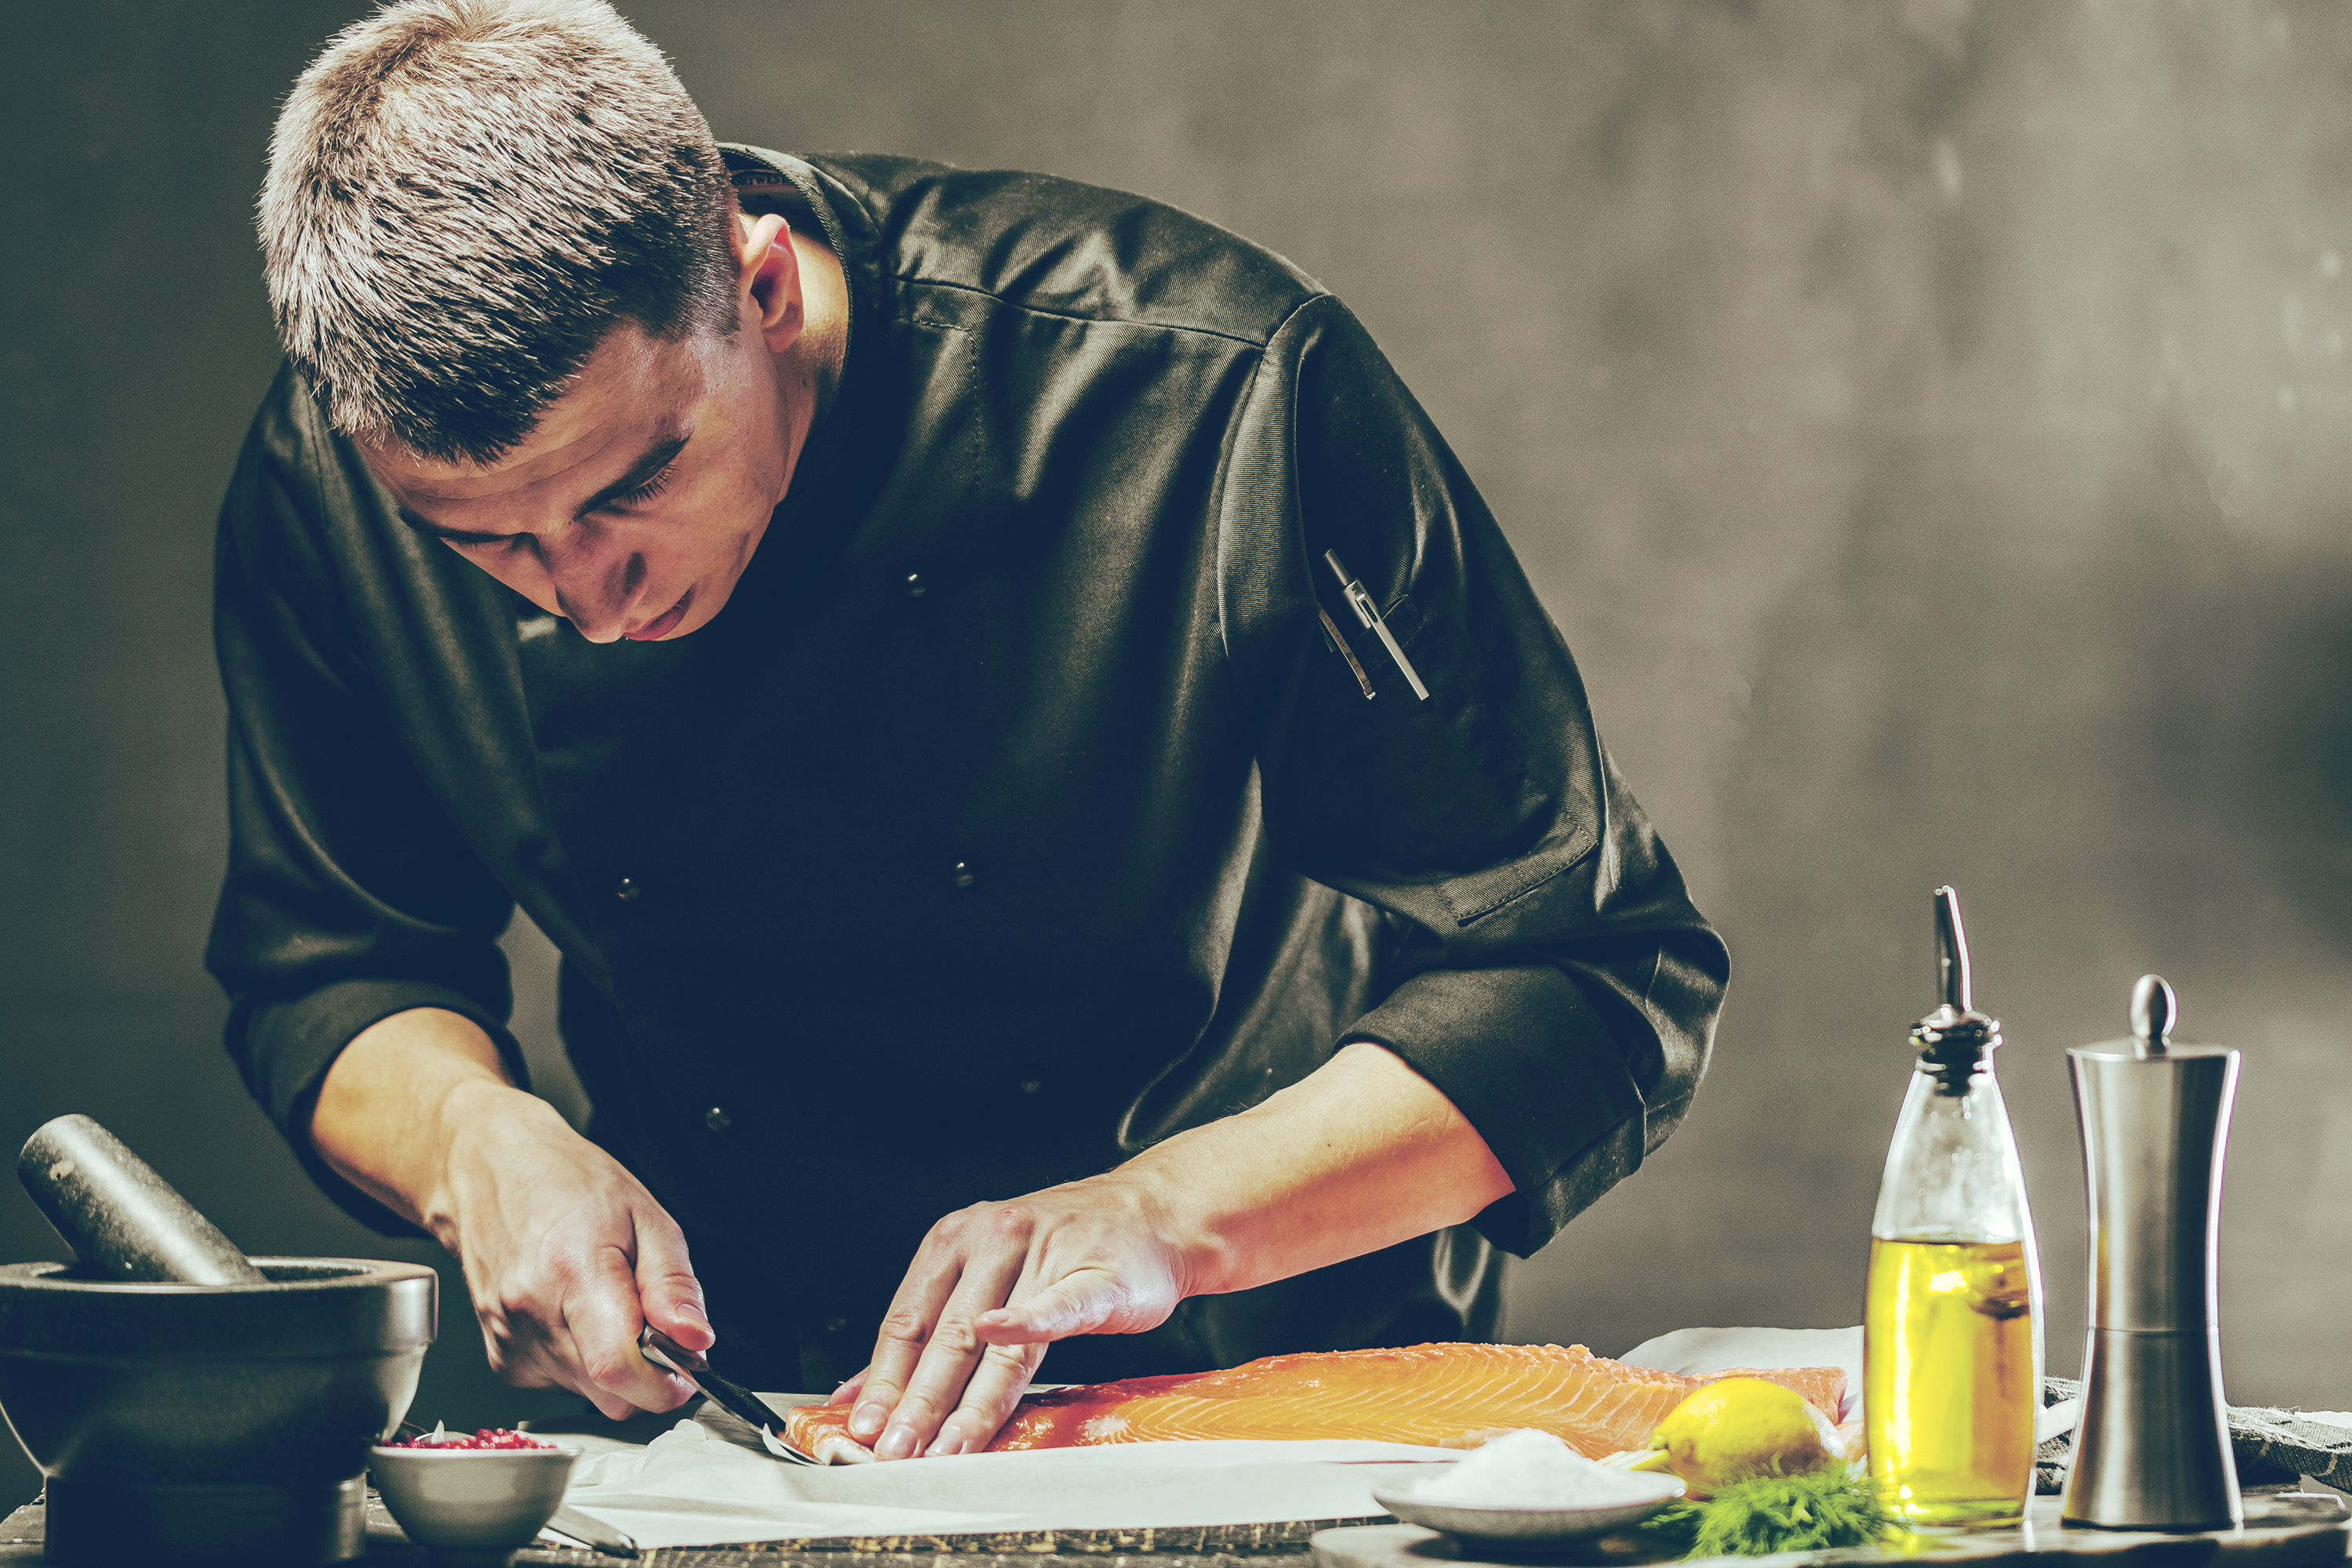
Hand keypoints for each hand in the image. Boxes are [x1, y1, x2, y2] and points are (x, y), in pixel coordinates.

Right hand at [431, 1082, 713, 1418]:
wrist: (491, 1171)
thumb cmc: (566, 1183)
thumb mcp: (646, 1216)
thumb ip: (674, 1285)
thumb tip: (695, 1340)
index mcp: (572, 1273)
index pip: (618, 1369)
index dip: (665, 1381)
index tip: (687, 1367)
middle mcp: (531, 1314)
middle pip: (610, 1393)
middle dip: (647, 1373)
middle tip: (650, 1319)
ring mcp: (510, 1340)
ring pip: (589, 1394)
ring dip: (614, 1365)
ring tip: (606, 1303)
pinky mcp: (502, 1358)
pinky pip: (562, 1384)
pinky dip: (584, 1362)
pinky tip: (577, 1314)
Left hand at [839, 1171, 1199, 1458]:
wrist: (1153, 1215)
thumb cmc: (1066, 1249)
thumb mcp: (985, 1273)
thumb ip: (926, 1333)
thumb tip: (856, 1394)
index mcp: (955, 1239)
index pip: (907, 1320)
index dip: (884, 1380)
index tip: (863, 1430)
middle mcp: (993, 1238)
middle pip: (946, 1337)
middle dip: (918, 1404)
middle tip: (895, 1452)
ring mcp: (1045, 1254)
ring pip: (999, 1343)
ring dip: (969, 1402)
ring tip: (946, 1448)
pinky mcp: (1096, 1277)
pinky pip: (1058, 1306)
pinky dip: (1027, 1321)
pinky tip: (1001, 1336)